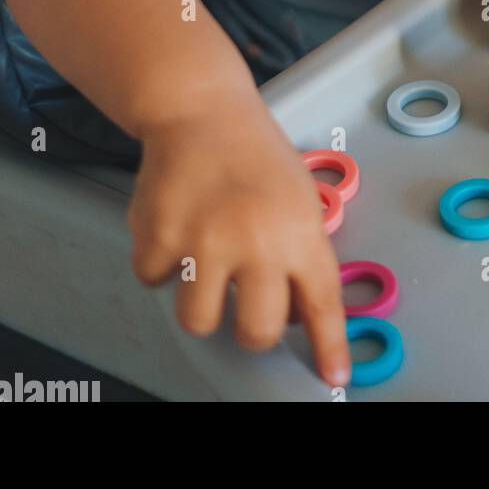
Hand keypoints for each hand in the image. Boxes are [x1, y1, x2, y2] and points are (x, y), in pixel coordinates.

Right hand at [128, 97, 349, 387]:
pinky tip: (176, 224)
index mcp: (299, 230)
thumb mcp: (298, 198)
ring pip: (199, 320)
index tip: (333, 377)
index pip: (321, 302)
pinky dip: (161, 262)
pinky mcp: (158, 236)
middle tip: (243, 297)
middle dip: (250, 327)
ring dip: (201, 298)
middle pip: (256, 332)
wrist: (202, 111)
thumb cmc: (255, 156)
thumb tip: (295, 317)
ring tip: (204, 257)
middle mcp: (256, 240)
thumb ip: (300, 254)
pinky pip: (155, 282)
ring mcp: (204, 241)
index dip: (327, 345)